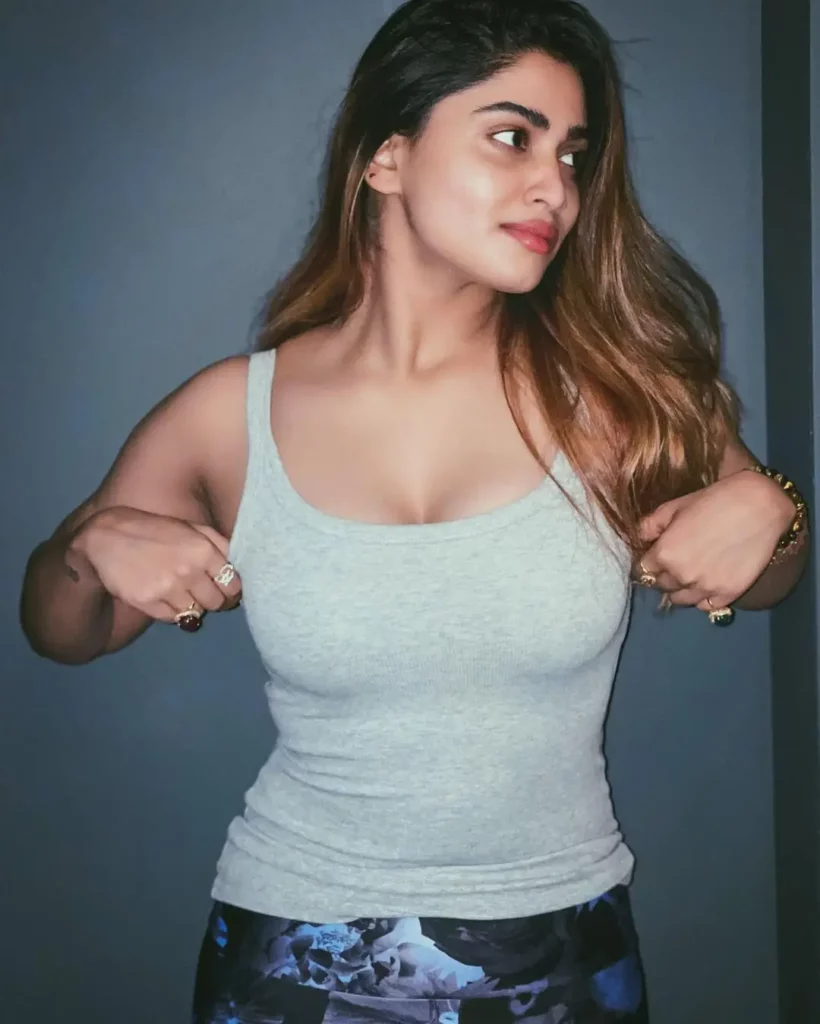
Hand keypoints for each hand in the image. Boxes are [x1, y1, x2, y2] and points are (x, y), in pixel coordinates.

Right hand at [68, 506, 241, 623]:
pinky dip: (174, 612)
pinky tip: (167, 597)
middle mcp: (188, 571)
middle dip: (215, 601)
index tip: (227, 591)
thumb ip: (220, 545)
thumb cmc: (157, 530)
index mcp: (204, 550)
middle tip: (206, 594)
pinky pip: (173, 619)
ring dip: (194, 607)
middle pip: (217, 604)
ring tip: (184, 592)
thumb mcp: (193, 527)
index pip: (233, 586)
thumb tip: (240, 570)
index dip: (233, 592)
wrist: (109, 535)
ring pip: (196, 614)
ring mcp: (167, 588)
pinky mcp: (147, 602)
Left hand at [636, 469, 794, 611]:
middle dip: (662, 575)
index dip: (647, 562)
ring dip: (680, 589)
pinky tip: (706, 584)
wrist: (760, 505)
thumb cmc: (714, 500)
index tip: (653, 556)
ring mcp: (705, 588)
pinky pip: (706, 607)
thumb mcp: (674, 506)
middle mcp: (681, 576)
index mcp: (664, 555)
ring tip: (689, 573)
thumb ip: (650, 526)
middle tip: (674, 561)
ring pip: (681, 600)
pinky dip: (702, 598)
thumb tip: (640, 540)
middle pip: (660, 586)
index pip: (642, 570)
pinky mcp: (728, 594)